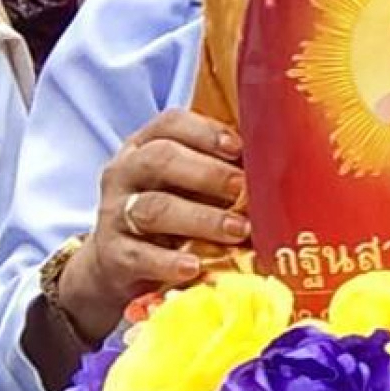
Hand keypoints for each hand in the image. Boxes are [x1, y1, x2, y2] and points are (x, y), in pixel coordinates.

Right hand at [62, 108, 248, 340]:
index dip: (205, 132)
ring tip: (237, 230)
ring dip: (201, 218)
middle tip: (244, 189)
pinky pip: (140, 255)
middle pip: (161, 160)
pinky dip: (169, 262)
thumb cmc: (169, 214)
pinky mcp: (114, 255)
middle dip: (208, 173)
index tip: (238, 147)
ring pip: (154, 208)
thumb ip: (219, 173)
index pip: (170, 124)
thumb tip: (275, 173)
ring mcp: (115, 214)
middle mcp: (125, 174)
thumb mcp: (186, 185)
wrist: (118, 264)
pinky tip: (195, 266)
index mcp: (145, 146)